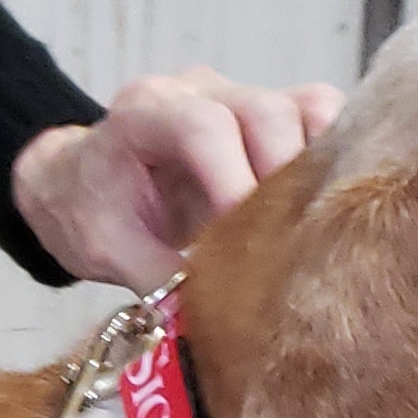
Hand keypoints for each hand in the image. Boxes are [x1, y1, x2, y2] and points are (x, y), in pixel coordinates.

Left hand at [12, 68, 343, 290]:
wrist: (82, 178)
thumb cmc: (92, 210)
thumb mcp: (108, 252)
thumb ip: (160, 281)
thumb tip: (219, 325)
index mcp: (144, 114)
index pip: (201, 128)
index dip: (233, 181)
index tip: (248, 244)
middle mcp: (198, 91)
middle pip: (266, 110)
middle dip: (285, 179)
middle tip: (289, 246)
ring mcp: (241, 95)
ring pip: (310, 106)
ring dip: (321, 168)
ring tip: (314, 228)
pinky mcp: (274, 110)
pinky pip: (323, 118)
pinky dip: (334, 160)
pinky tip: (326, 210)